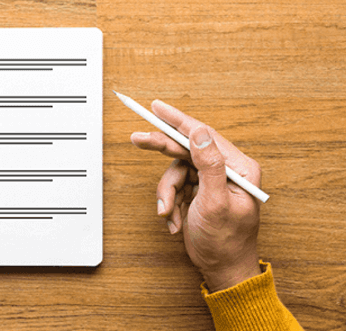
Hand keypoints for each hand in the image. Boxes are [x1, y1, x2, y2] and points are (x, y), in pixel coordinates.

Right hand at [130, 100, 261, 290]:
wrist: (222, 269)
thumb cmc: (226, 242)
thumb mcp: (215, 202)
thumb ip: (209, 165)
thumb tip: (200, 132)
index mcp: (239, 169)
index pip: (204, 135)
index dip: (178, 120)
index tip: (156, 108)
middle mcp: (227, 171)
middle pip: (187, 149)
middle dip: (163, 150)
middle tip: (138, 139)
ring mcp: (212, 182)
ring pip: (176, 171)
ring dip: (168, 193)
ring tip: (168, 211)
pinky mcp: (199, 192)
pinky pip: (175, 186)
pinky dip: (170, 203)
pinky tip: (176, 219)